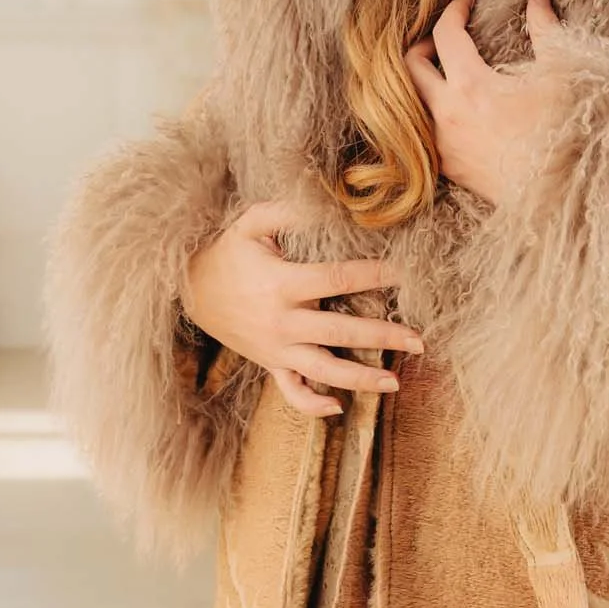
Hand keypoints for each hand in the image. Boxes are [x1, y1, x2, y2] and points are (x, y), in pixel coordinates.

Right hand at [180, 196, 423, 418]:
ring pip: (324, 371)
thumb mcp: (250, 224)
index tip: (408, 274)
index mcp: (283, 285)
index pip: (339, 279)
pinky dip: (313, 404)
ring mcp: (276, 349)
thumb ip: (287, 210)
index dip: (376, 275)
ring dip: (362, 380)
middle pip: (342, 334)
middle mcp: (283, 322)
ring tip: (396, 382)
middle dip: (383, 336)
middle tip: (420, 341)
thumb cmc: (226, 252)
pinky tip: (339, 408)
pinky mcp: (269, 364)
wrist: (188, 289)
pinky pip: (291, 393)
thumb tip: (326, 199)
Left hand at [404, 0, 566, 206]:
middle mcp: (446, 115)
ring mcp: (442, 145)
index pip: (445, 33)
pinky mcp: (447, 168)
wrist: (560, 195)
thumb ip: (545, 29)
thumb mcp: (560, 75)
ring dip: (422, 81)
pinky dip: (429, 113)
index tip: (468, 2)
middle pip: (410, 65)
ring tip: (445, 73)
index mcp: (471, 87)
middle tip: (447, 39)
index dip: (455, 9)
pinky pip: (422, 133)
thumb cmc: (564, 134)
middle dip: (424, 43)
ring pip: (409, 102)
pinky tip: (453, 110)